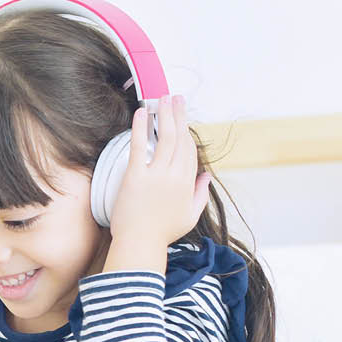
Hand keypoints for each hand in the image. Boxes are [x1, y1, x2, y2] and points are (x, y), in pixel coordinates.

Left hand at [108, 94, 211, 245]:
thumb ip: (200, 194)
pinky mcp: (135, 176)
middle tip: (176, 98)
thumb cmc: (162, 233)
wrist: (139, 244)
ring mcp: (156, 175)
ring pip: (163, 138)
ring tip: (163, 98)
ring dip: (164, 115)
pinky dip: (140, 128)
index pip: (190, 151)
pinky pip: (139, 146)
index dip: (186, 134)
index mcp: (188, 183)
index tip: (181, 119)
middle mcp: (175, 175)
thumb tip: (206, 176)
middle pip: (179, 138)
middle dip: (179, 115)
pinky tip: (141, 113)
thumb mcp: (190, 215)